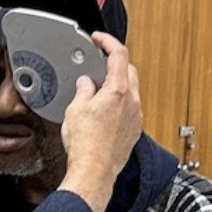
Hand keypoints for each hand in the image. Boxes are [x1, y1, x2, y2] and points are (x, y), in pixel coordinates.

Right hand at [58, 32, 142, 211]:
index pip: (119, 54)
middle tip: (98, 66)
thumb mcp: (75, 109)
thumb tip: (86, 84)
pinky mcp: (134, 131)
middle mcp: (133, 102)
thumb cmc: (86, 144)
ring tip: (98, 94)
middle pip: (129, 71)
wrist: (94, 171)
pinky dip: (120, 105)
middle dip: (115, 65)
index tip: (100, 40)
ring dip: (118, 87)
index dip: (108, 42)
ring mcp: (136, 117)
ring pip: (132, 92)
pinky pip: (130, 110)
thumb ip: (83, 90)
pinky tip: (104, 114)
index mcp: (119, 91)